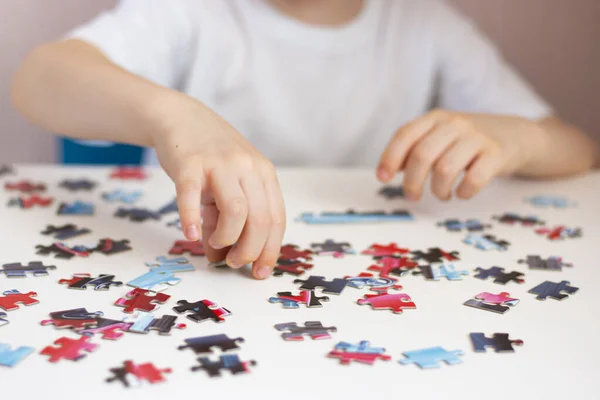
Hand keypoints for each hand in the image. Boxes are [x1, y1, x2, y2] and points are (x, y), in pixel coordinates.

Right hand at [151, 95, 285, 278]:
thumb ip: (225, 222)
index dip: (270, 250)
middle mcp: (248, 168)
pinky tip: (191, 235)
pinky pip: (193, 197)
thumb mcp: (227, 187)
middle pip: (261, 220)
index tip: (260, 273)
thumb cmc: (210, 159)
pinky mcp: (190, 164)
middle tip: (234, 263)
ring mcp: (220, 164)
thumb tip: (220, 258)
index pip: (276, 219)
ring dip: (228, 238)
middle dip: (250, 250)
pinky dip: (193, 220)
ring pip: (237, 211)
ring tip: (216, 246)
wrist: (181, 118)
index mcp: (264, 174)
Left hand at [377, 110, 542, 200]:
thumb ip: (415, 149)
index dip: (390, 158)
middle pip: (422, 155)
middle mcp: (455, 123)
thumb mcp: (440, 137)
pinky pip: (474, 179)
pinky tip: (462, 193)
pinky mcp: (497, 154)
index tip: (383, 179)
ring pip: (445, 169)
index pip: (405, 135)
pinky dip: (463, 192)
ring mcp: (478, 137)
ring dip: (438, 190)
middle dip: (412, 182)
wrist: (517, 135)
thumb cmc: (468, 142)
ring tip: (443, 194)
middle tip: (413, 197)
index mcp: (436, 118)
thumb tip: (389, 170)